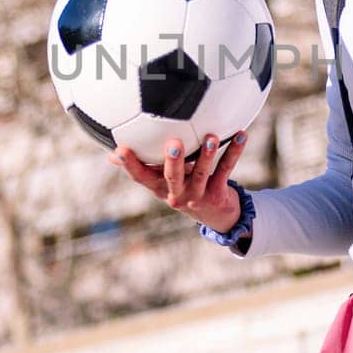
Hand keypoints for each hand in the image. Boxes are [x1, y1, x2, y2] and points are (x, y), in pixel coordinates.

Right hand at [109, 131, 248, 231]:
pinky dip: (234, 152)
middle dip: (173, 161)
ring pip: (203, 173)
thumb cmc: (184, 189)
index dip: (130, 164)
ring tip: (211, 137)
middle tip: (174, 143)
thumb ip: (142, 167)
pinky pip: (226, 169)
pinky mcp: (218, 193)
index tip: (120, 148)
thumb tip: (111, 154)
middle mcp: (177, 194)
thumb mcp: (161, 183)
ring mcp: (199, 195)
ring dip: (208, 153)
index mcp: (160, 189)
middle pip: (173, 177)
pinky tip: (241, 135)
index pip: (141, 177)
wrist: (217, 216)